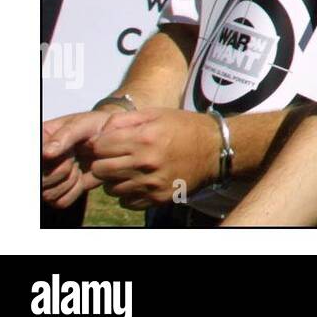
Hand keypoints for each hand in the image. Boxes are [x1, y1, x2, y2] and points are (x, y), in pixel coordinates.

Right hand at [41, 112, 116, 206]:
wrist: (112, 140)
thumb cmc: (96, 128)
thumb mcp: (83, 125)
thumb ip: (65, 136)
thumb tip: (46, 153)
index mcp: (39, 141)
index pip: (34, 161)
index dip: (50, 162)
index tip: (69, 152)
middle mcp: (38, 162)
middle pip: (39, 181)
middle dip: (61, 171)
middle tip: (74, 157)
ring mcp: (46, 179)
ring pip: (47, 194)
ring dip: (69, 181)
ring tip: (78, 166)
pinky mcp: (58, 192)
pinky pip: (60, 202)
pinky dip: (74, 191)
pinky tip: (80, 177)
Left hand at [88, 108, 220, 209]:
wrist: (216, 149)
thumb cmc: (185, 127)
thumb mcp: (158, 114)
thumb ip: (125, 120)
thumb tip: (100, 132)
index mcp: (144, 138)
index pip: (100, 147)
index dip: (101, 144)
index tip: (109, 143)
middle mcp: (146, 162)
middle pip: (100, 170)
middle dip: (103, 162)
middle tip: (116, 158)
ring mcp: (152, 183)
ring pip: (111, 188)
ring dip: (115, 179)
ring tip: (129, 169)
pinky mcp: (158, 198)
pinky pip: (126, 202)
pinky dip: (128, 193)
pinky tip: (139, 181)